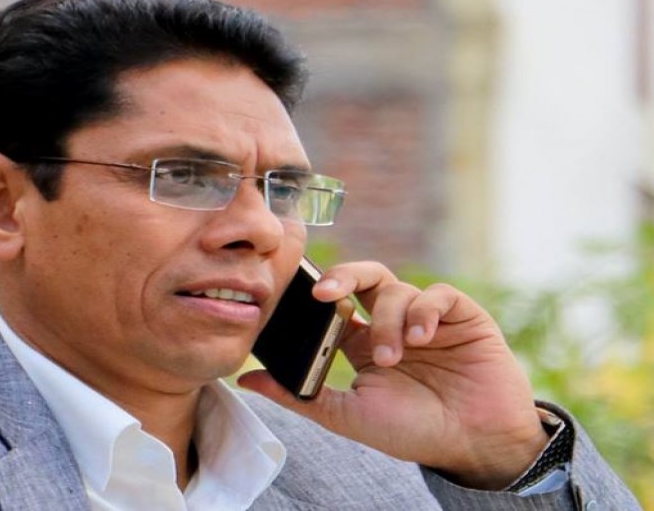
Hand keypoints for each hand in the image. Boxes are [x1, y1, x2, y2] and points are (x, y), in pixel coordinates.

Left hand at [238, 261, 548, 489]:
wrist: (474, 444)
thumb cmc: (411, 431)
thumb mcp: (347, 415)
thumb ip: (298, 395)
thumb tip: (244, 379)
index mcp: (362, 342)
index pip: (335, 303)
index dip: (318, 294)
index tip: (298, 296)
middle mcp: (391, 322)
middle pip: (364, 276)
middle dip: (342, 276)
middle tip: (325, 293)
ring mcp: (426, 317)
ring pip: (396, 289)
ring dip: (388, 320)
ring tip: (394, 357)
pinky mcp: (460, 315)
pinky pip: (437, 294)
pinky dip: (424, 311)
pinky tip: (423, 337)